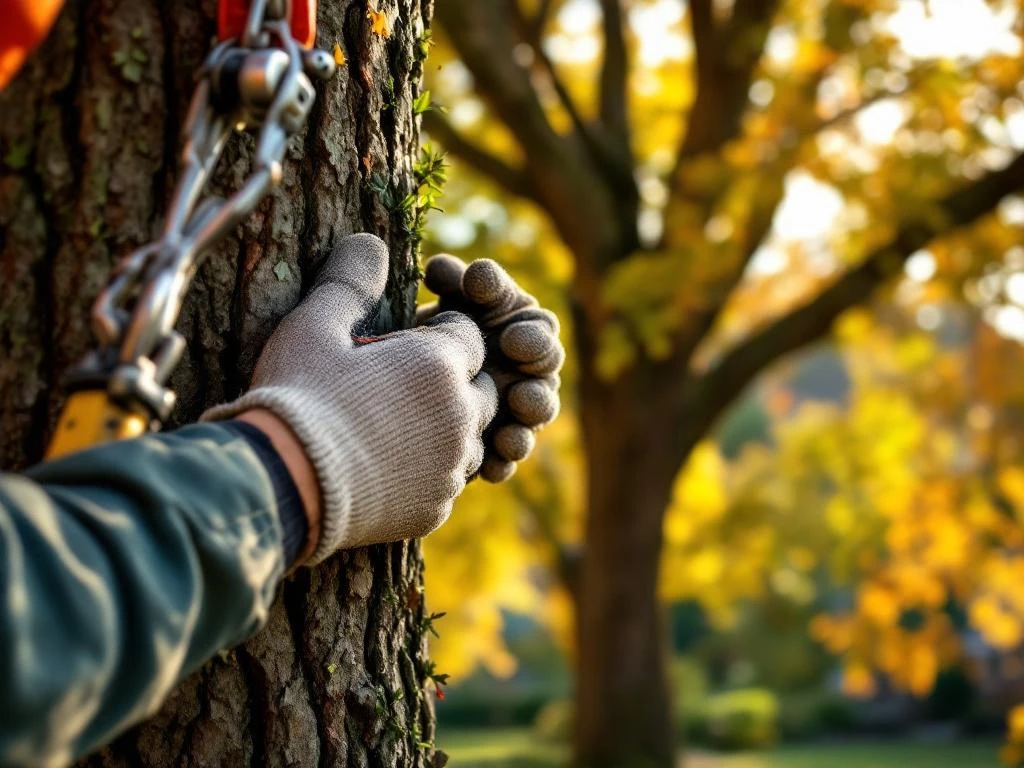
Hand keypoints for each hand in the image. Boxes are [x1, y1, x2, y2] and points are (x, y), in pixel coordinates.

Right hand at [204, 234, 497, 563]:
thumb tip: (368, 243)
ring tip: (396, 428)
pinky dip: (428, 473)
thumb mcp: (313, 326)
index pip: (466, 335)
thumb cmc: (296, 397)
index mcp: (440, 363)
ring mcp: (451, 467)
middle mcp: (460, 415)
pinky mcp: (436, 509)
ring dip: (446, 430)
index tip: (404, 343)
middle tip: (401, 384)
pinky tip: (386, 468)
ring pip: (470, 439)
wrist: (281, 485)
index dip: (438, 334)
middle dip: (453, 381)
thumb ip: (349, 282)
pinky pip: (447, 483)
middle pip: (481, 388)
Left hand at [418, 255, 563, 481]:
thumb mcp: (441, 302)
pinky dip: (500, 462)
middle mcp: (526, 369)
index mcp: (521, 327)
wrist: (395, 383)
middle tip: (515, 380)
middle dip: (535, 376)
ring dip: (527, 418)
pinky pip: (505, 459)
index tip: (511, 339)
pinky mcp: (493, 448)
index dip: (531, 336)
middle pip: (545, 374)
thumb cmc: (431, 327)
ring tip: (513, 422)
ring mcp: (514, 411)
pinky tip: (488, 466)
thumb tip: (442, 267)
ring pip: (531, 417)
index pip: (539, 330)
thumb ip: (452, 281)